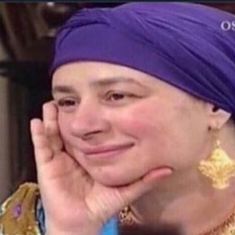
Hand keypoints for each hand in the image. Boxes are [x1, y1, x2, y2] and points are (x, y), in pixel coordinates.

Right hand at [30, 101, 171, 234]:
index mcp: (89, 156)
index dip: (90, 120)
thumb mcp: (124, 189)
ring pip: (54, 134)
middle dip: (69, 115)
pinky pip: (41, 147)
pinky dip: (38, 134)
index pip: (88, 134)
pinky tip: (37, 122)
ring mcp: (59, 159)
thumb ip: (144, 180)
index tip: (94, 104)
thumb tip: (167, 170)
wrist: (81, 223)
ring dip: (52, 119)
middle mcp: (73, 154)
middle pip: (70, 130)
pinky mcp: (46, 166)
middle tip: (71, 99)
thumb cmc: (100, 206)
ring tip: (53, 104)